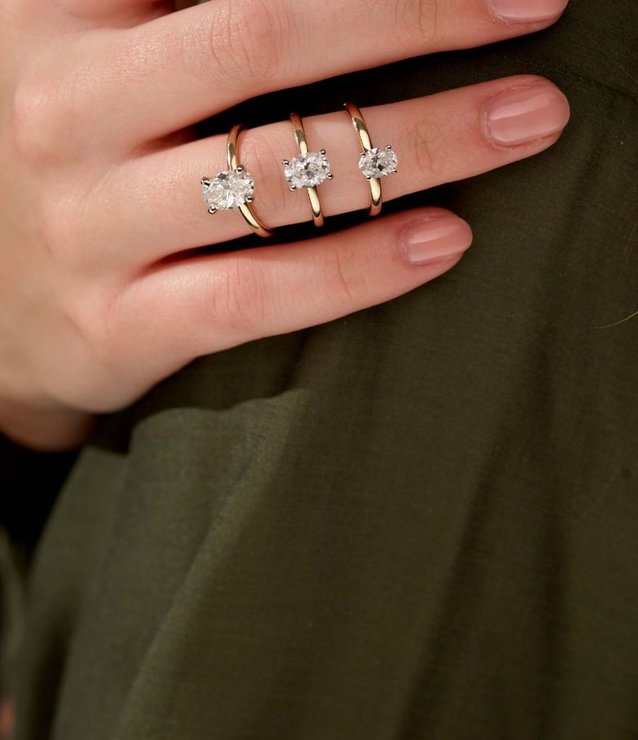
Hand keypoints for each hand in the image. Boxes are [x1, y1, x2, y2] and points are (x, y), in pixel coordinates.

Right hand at [0, 0, 569, 449]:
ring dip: (422, 141)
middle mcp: (70, 109)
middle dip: (418, 11)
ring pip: (276, 170)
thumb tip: (330, 3)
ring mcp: (89, 226)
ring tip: (526, 120)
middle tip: (532, 7)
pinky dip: (357, 270)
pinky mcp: (117, 325)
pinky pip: (255, 294)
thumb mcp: (96, 59)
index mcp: (65, 15)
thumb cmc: (68, 168)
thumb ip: (182, 17)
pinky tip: (444, 244)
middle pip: (267, 36)